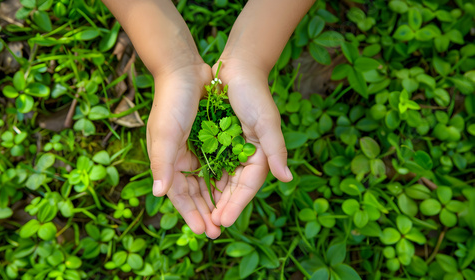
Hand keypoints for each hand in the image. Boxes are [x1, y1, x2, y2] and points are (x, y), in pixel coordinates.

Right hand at [147, 63, 221, 237]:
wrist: (184, 70)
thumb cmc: (172, 102)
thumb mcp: (165, 133)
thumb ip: (162, 163)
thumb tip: (159, 194)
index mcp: (166, 160)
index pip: (178, 195)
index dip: (190, 213)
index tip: (203, 231)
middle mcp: (178, 159)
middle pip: (193, 192)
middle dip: (204, 212)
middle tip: (218, 232)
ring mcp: (193, 150)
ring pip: (205, 182)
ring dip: (214, 200)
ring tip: (225, 218)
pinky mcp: (206, 140)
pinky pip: (215, 165)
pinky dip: (221, 179)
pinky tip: (231, 190)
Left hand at [210, 59, 292, 226]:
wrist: (237, 68)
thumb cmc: (253, 93)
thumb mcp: (266, 122)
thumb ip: (276, 150)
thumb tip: (287, 179)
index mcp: (261, 155)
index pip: (247, 187)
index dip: (235, 206)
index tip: (221, 222)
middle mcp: (247, 156)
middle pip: (233, 189)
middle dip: (222, 209)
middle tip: (208, 228)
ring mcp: (232, 150)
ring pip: (221, 181)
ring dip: (211, 200)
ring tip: (200, 218)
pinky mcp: (219, 142)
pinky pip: (211, 166)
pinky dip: (204, 180)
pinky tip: (194, 193)